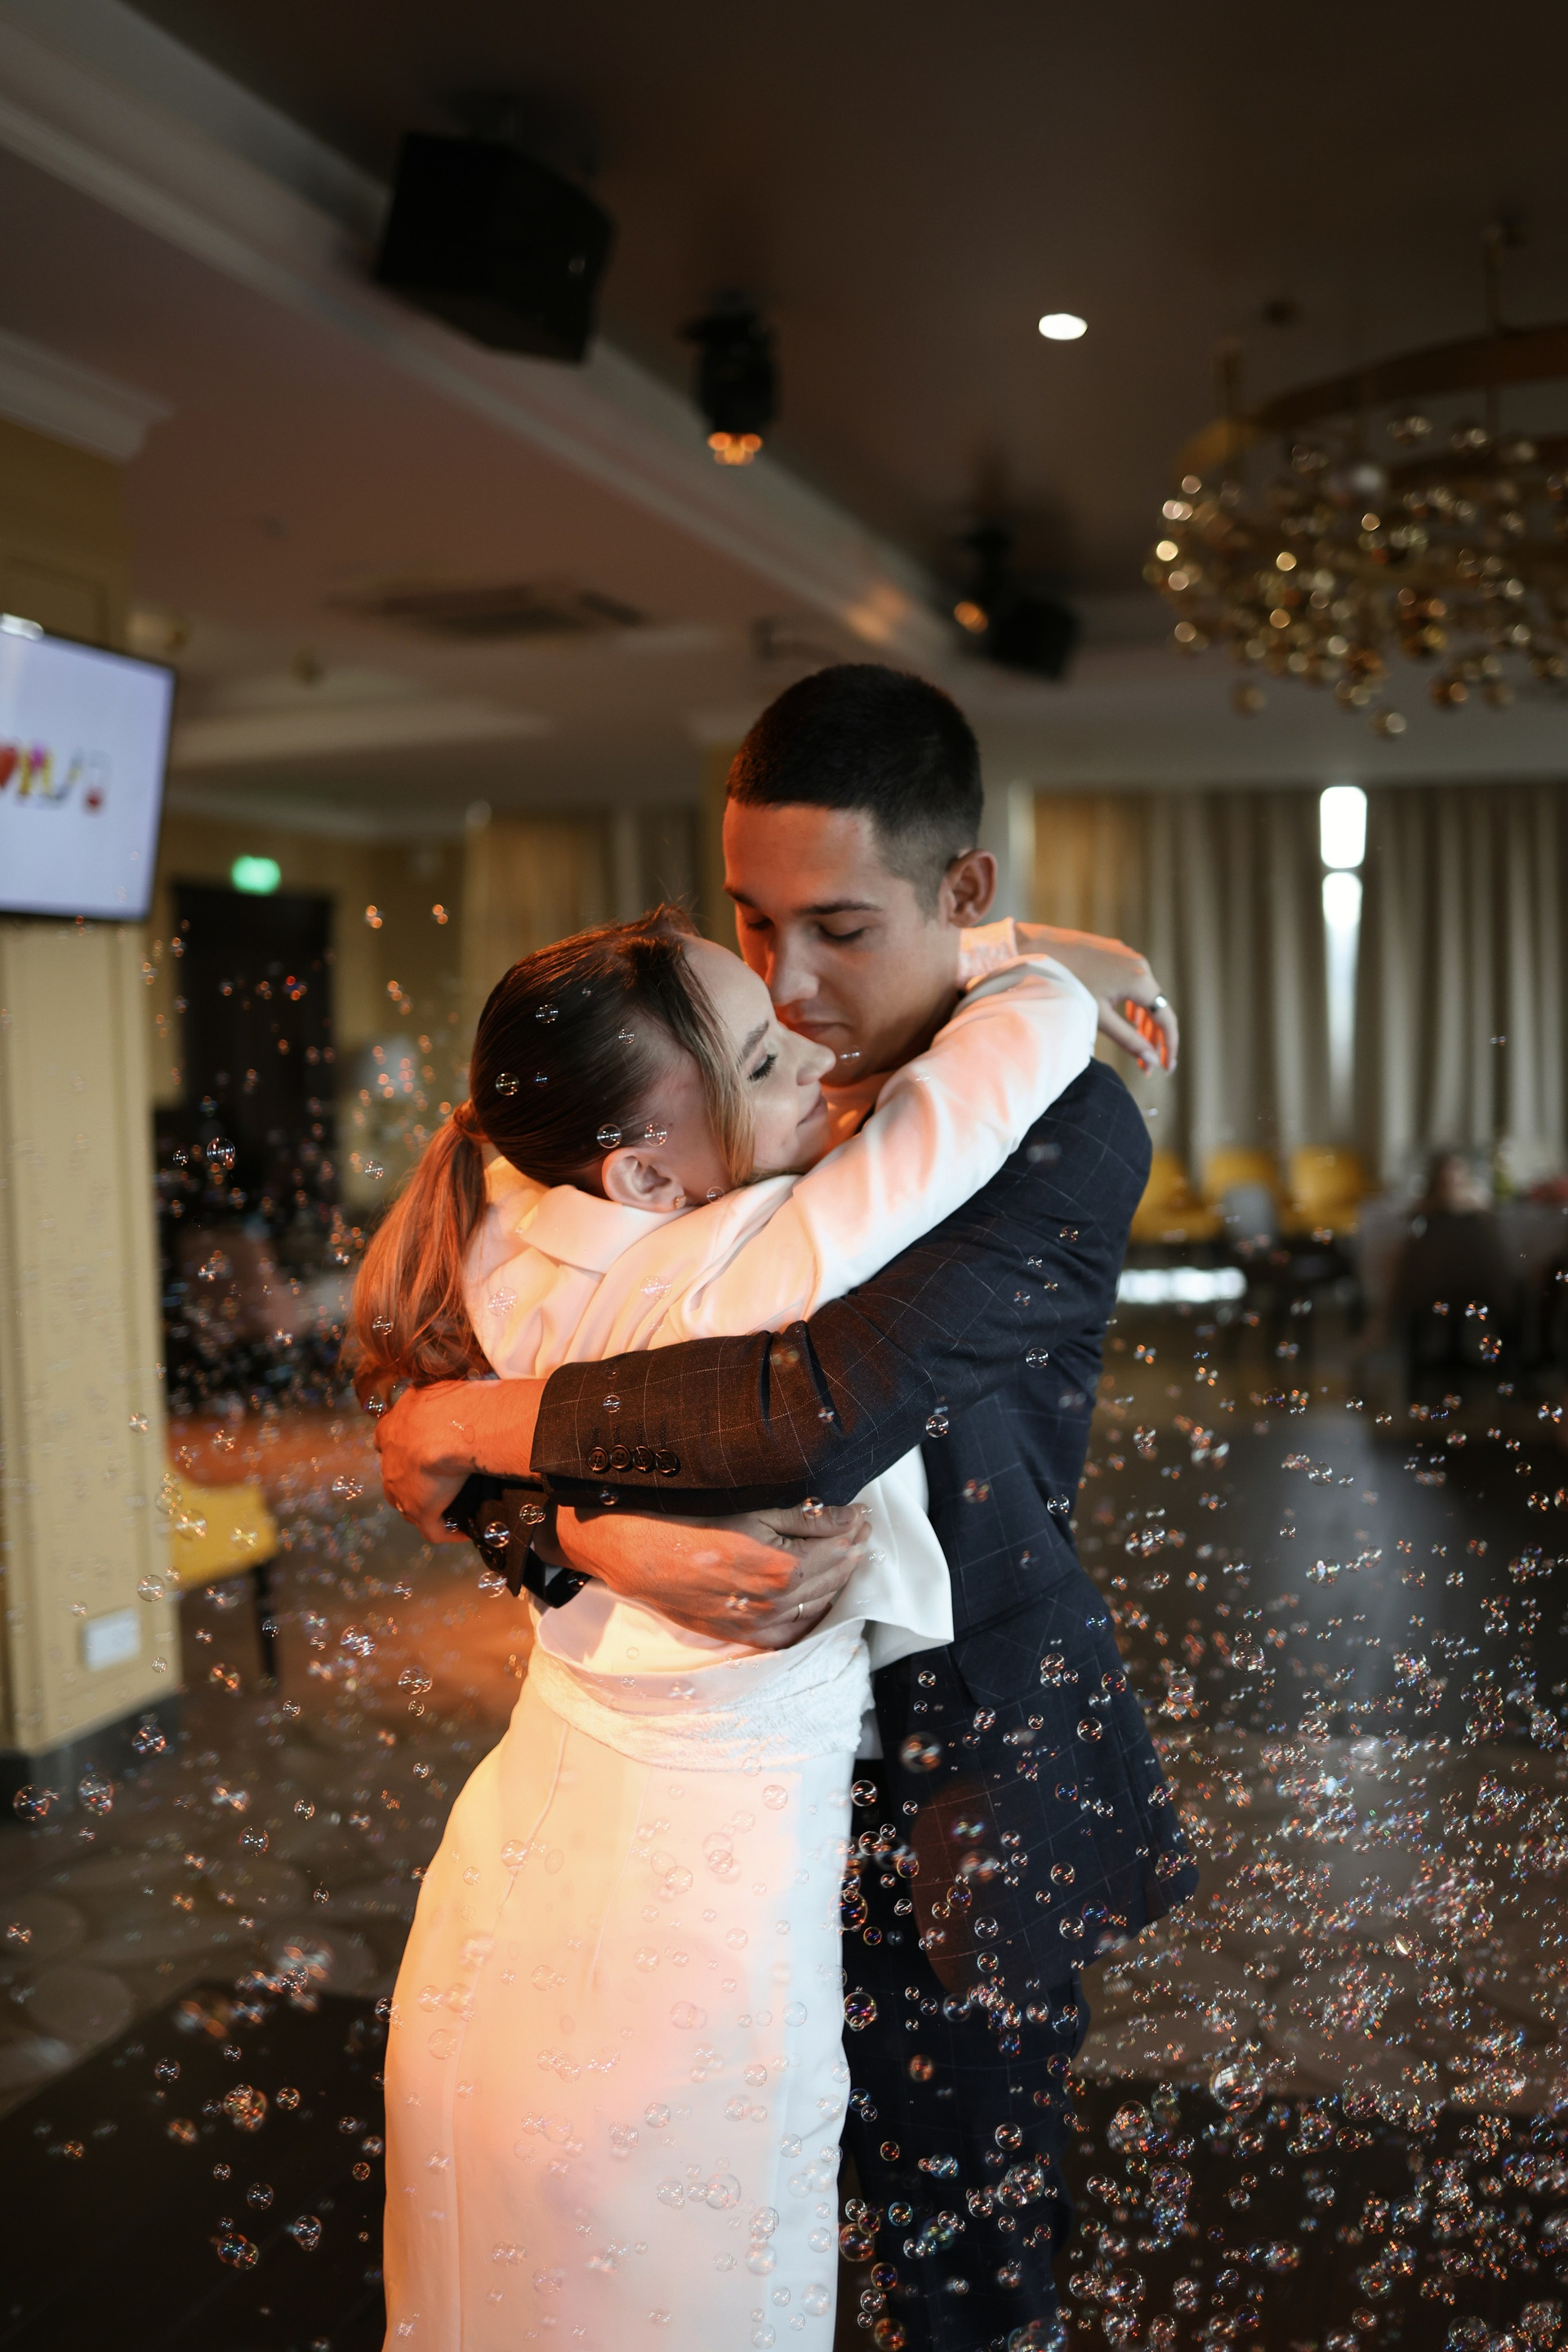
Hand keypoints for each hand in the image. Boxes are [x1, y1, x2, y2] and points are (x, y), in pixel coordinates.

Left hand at [374, 1375, 544, 1543]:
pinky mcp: (420, 1510)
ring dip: (425, 1508)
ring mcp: (401, 1489)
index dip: (400, 1447)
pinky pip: (433, 1530)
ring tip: (448, 1509)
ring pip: (407, 1506)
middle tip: (433, 1481)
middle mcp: (389, 1461)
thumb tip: (453, 1392)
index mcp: (390, 1429)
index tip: (417, 1447)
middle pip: (393, 1478)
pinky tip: (464, 1532)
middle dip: (408, 1481)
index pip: (386, 1441)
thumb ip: (436, 1397)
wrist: (447, 1425)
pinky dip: (449, 1532)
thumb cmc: (447, 1400)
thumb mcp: (435, 1389)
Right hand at [553, 1501, 870, 1647]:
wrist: (636, 1551)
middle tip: (860, 1528)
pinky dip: (809, 1614)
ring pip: (816, 1605)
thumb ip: (809, 1518)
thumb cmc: (690, 1521)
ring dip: (836, 1579)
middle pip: (833, 1578)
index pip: (839, 1549)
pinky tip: (817, 1595)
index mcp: (782, 1569)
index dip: (855, 1528)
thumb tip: (850, 1517)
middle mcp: (773, 1604)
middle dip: (851, 1550)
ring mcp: (756, 1625)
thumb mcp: (754, 1508)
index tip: (864, 1512)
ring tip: (845, 1554)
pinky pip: (790, 1632)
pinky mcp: (740, 1635)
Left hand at [1016, 921, 1178, 1073]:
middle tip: (1148, 1065)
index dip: (1169, 1046)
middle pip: (1158, 1006)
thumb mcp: (1099, 1018)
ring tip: (1140, 1044)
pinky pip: (1134, 981)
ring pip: (1146, 993)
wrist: (1038, 949)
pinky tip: (1128, 1016)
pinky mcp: (1116, 952)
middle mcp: (1140, 964)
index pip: (1166, 1019)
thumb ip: (1128, 1040)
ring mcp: (1128, 955)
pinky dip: (1134, 1003)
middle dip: (1155, 1038)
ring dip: (1145, 1020)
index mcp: (1139, 981)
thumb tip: (1150, 1061)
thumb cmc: (1066, 985)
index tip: (1167, 1068)